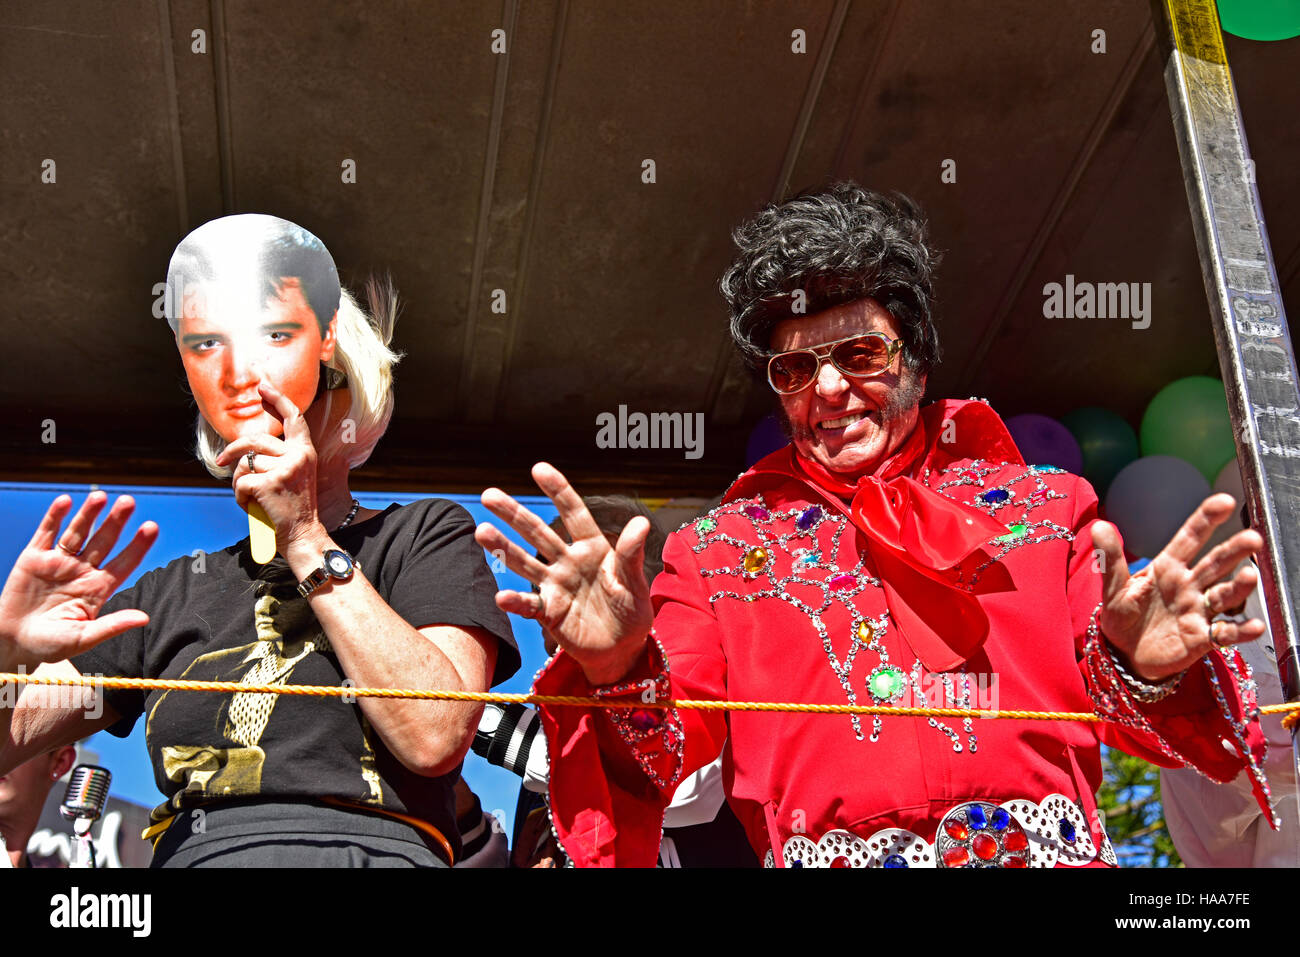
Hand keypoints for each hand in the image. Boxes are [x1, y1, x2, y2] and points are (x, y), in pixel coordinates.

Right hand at [0, 492, 156, 671]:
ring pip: (78, 532)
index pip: (125, 562)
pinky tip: (66, 501)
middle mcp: (83, 570)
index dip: (138, 545)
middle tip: (129, 502)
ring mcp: (59, 562)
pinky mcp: (34, 558)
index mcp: (99, 588)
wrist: (11, 643)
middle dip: (116, 522)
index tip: (152, 527)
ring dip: (89, 514)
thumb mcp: (82, 638)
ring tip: (101, 496)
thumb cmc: (50, 645)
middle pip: (104, 541)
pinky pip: (47, 532)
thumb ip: (111, 626)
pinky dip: (55, 516)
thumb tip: (144, 618)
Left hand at [215, 378, 323, 553]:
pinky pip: (240, 483)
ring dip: (241, 484)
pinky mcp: (268, 483)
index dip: (277, 399)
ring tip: (255, 500)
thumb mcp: (293, 475)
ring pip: (244, 465)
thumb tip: (246, 448)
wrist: (302, 536)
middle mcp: (298, 455)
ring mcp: (284, 468)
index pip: (293, 418)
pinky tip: (254, 508)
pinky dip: (240, 498)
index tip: (263, 386)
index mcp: (306, 451)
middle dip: (234, 449)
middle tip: (221, 459)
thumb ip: (278, 457)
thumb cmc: (292, 508)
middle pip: (256, 440)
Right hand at [475, 463, 654, 683]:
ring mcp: (556, 586)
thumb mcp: (635, 582)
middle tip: (488, 495)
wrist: (622, 649)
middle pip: (538, 532)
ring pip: (525, 562)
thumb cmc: (631, 610)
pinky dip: (515, 602)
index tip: (538, 468)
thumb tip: (641, 522)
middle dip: (514, 513)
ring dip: (503, 548)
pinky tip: (500, 597)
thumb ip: (631, 554)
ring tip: (481, 532)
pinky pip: (529, 604)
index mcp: (593, 547)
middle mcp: (569, 561)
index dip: (558, 491)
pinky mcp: (549, 612)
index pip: (574, 513)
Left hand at [1092, 493, 1265, 680]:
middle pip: (1216, 563)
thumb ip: (1110, 558)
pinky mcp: (1202, 639)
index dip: (1205, 519)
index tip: (1224, 501)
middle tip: (1253, 538)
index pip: (1190, 538)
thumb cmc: (1122, 615)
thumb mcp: (1113, 586)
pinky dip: (1241, 631)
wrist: (1124, 653)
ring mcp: (1198, 611)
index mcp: (1168, 567)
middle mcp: (1189, 585)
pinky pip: (1226, 634)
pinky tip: (1254, 626)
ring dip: (1239, 586)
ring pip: (1224, 595)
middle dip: (1234, 550)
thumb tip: (1098, 526)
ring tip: (1250, 576)